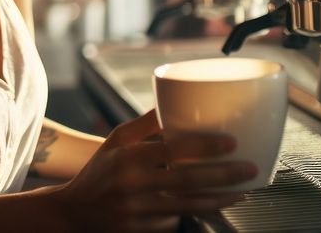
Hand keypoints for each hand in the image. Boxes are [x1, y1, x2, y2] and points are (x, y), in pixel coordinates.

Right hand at [50, 109, 255, 232]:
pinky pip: (174, 222)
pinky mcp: (140, 231)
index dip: (203, 146)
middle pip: (187, 180)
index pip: (170, 149)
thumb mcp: (114, 142)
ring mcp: (136, 211)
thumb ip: (143, 125)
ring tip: (241, 192)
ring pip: (188, 206)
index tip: (230, 143)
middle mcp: (130, 184)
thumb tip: (170, 101)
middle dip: (223, 175)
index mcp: (125, 157)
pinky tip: (209, 206)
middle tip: (248, 168)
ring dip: (219, 199)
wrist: (72, 212)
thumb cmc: (98, 172)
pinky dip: (193, 214)